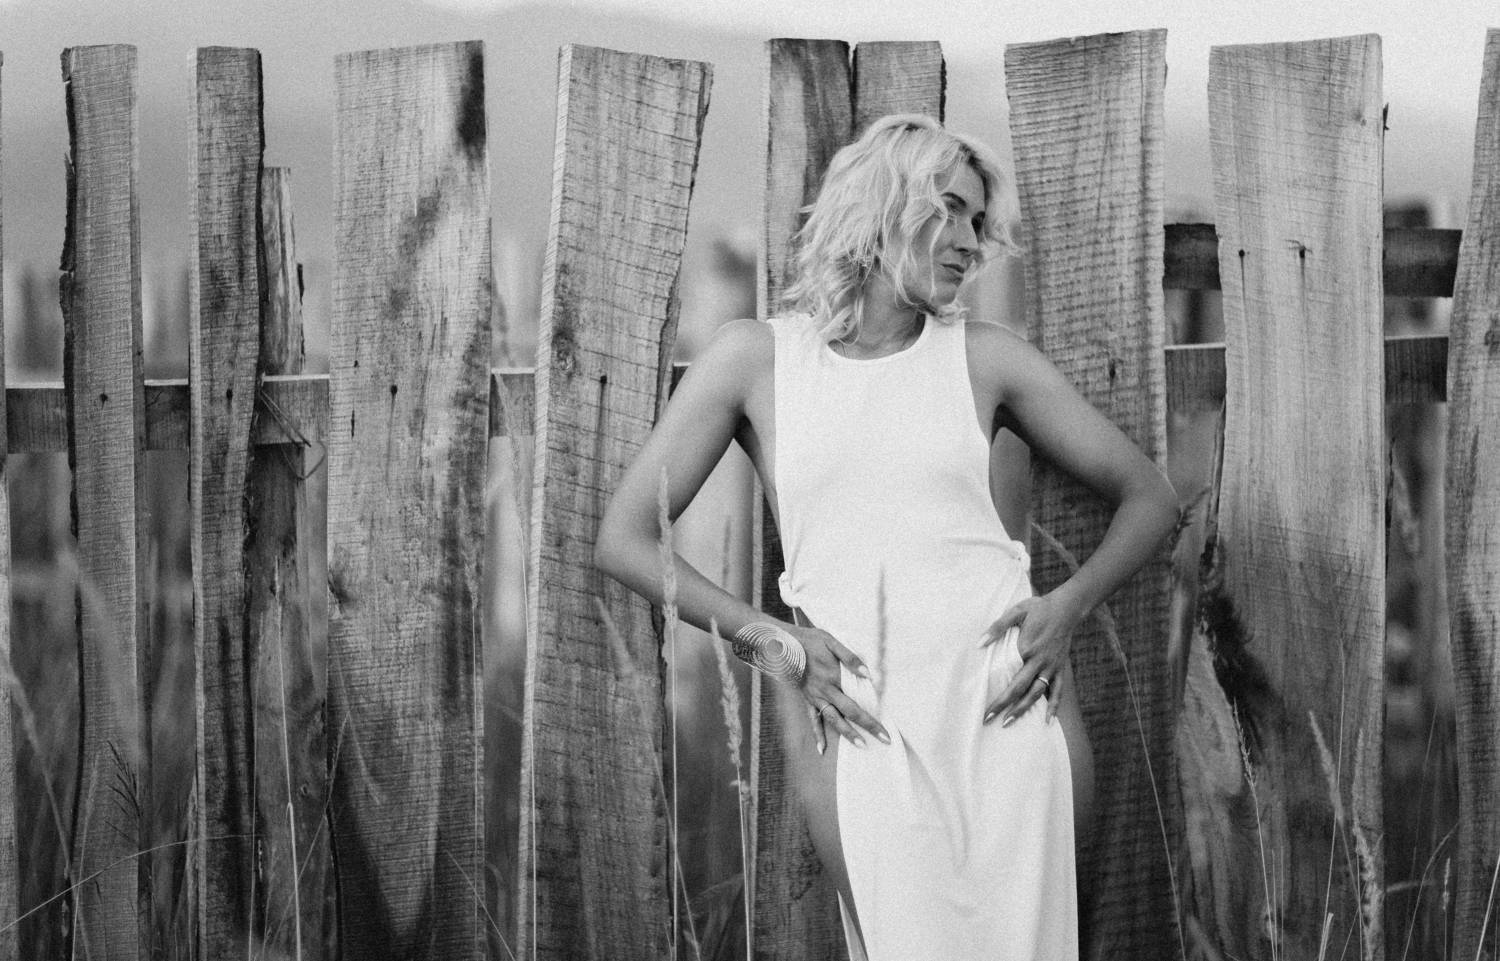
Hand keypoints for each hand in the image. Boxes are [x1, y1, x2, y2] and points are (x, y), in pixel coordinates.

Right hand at [784, 622, 890, 753]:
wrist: (782, 644)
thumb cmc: (810, 640)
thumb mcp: (831, 641)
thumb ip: (850, 657)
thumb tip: (868, 674)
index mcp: (833, 677)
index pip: (857, 702)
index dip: (872, 717)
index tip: (885, 729)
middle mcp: (825, 691)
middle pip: (849, 714)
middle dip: (868, 728)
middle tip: (884, 740)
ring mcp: (815, 697)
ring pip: (833, 720)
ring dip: (847, 733)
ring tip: (861, 746)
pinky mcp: (807, 699)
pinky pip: (813, 719)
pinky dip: (818, 735)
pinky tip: (822, 749)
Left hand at [979, 592, 1083, 726]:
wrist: (1066, 608)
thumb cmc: (1038, 609)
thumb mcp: (1016, 612)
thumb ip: (998, 627)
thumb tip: (979, 643)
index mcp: (1026, 648)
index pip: (1006, 674)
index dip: (995, 688)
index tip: (982, 702)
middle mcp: (1039, 661)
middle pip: (1019, 688)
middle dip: (1003, 705)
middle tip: (988, 720)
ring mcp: (1051, 667)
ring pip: (1036, 693)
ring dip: (1023, 709)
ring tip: (1008, 723)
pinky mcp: (1060, 669)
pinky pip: (1058, 691)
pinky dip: (1054, 706)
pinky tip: (1048, 721)